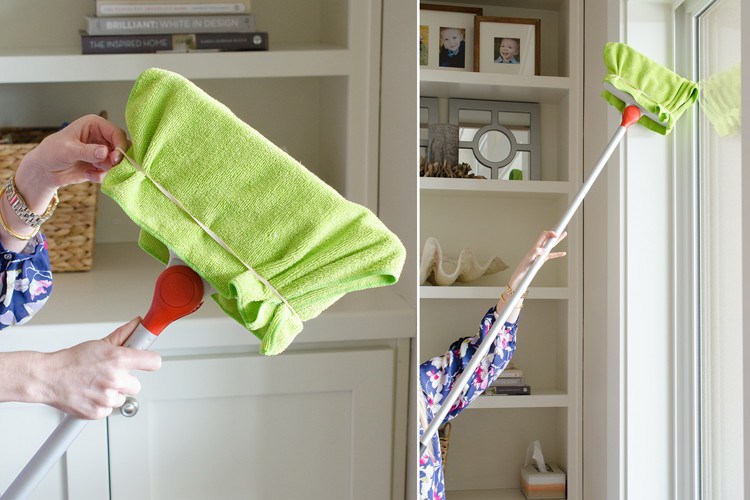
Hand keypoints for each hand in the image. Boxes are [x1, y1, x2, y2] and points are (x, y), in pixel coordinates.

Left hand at [17, 114, 128, 192]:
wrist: (45, 170)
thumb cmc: (51, 152)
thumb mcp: (67, 150)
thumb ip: (87, 151)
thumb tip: (104, 152)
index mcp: (94, 125)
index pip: (116, 133)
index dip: (120, 145)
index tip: (116, 159)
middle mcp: (101, 137)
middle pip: (122, 147)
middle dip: (117, 160)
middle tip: (110, 168)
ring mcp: (102, 152)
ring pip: (118, 161)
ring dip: (108, 169)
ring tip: (92, 171)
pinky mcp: (101, 165)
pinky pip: (111, 172)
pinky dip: (101, 176)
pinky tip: (88, 174)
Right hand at [33, 317, 160, 419]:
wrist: (48, 378)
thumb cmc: (71, 361)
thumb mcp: (100, 343)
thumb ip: (123, 335)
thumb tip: (138, 324)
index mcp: (119, 360)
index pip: (153, 362)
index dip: (150, 361)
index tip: (148, 361)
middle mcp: (115, 379)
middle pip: (137, 384)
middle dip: (126, 380)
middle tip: (110, 375)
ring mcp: (107, 398)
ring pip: (123, 398)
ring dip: (113, 393)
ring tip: (97, 384)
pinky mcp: (98, 412)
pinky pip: (110, 409)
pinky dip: (102, 404)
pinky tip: (91, 394)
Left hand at [499, 230, 566, 309]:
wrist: (519, 279)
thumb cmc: (521, 271)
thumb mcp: (527, 262)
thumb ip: (534, 254)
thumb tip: (543, 250)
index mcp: (534, 248)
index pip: (543, 236)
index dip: (550, 233)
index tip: (556, 233)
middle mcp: (537, 250)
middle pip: (548, 238)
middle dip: (555, 232)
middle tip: (562, 227)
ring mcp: (540, 255)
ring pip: (550, 246)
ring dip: (557, 241)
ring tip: (564, 234)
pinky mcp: (541, 261)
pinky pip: (551, 256)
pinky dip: (557, 254)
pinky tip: (563, 253)